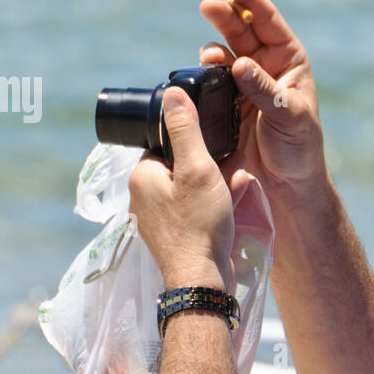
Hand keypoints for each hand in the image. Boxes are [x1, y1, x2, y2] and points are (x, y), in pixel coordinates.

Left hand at [128, 87, 240, 291]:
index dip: (191, 142)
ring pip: (188, 189)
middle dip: (206, 166)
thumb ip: (185, 129)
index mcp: (141, 176)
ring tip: (232, 189)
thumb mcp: (197, 168)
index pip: (164, 144)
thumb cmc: (199, 223)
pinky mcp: (172, 237)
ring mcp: (156, 220)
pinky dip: (212, 206)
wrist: (202, 280)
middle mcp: (142, 197)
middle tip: (226, 170)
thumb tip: (171, 93)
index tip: (213, 147)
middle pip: (178, 166)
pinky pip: (193, 210)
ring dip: (213, 186)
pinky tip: (231, 206)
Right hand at [197, 0, 324, 194]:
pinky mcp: (230, 98)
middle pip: (244, 29)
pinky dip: (207, 66)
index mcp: (291, 60)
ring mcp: (247, 80)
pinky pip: (215, 74)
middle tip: (209, 2)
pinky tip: (203, 62)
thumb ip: (264, 90)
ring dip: (215, 38)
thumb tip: (241, 64)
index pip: (268, 21)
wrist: (286, 181)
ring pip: (227, 48)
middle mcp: (269, 65)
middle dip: (226, 12)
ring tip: (207, 39)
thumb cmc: (299, 147)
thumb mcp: (288, 116)